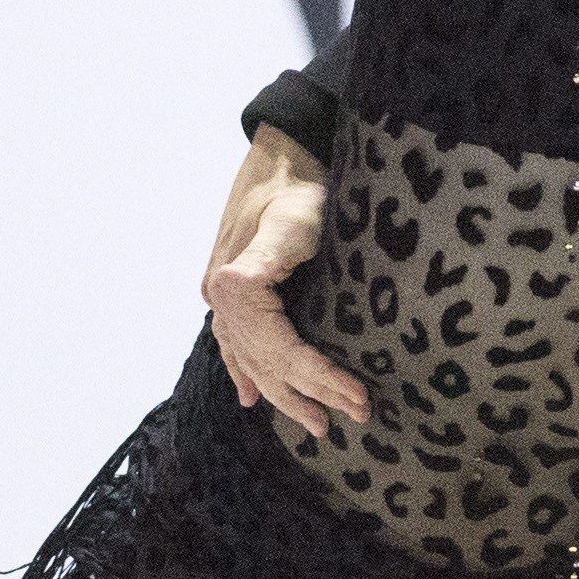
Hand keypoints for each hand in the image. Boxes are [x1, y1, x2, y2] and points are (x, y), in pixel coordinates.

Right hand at [203, 126, 368, 440]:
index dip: (320, 379)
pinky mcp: (231, 289)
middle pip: (268, 362)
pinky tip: (250, 396)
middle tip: (354, 419)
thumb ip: (270, 259)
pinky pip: (237, 343)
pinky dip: (246, 371)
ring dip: (282, 394)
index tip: (360, 398)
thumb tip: (242, 293)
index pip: (281, 352)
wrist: (282, 153)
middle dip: (310, 394)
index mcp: (232, 287)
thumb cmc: (300, 186)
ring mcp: (220, 296)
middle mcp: (218, 297)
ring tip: (315, 424)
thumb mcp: (293, 222)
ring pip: (252, 360)